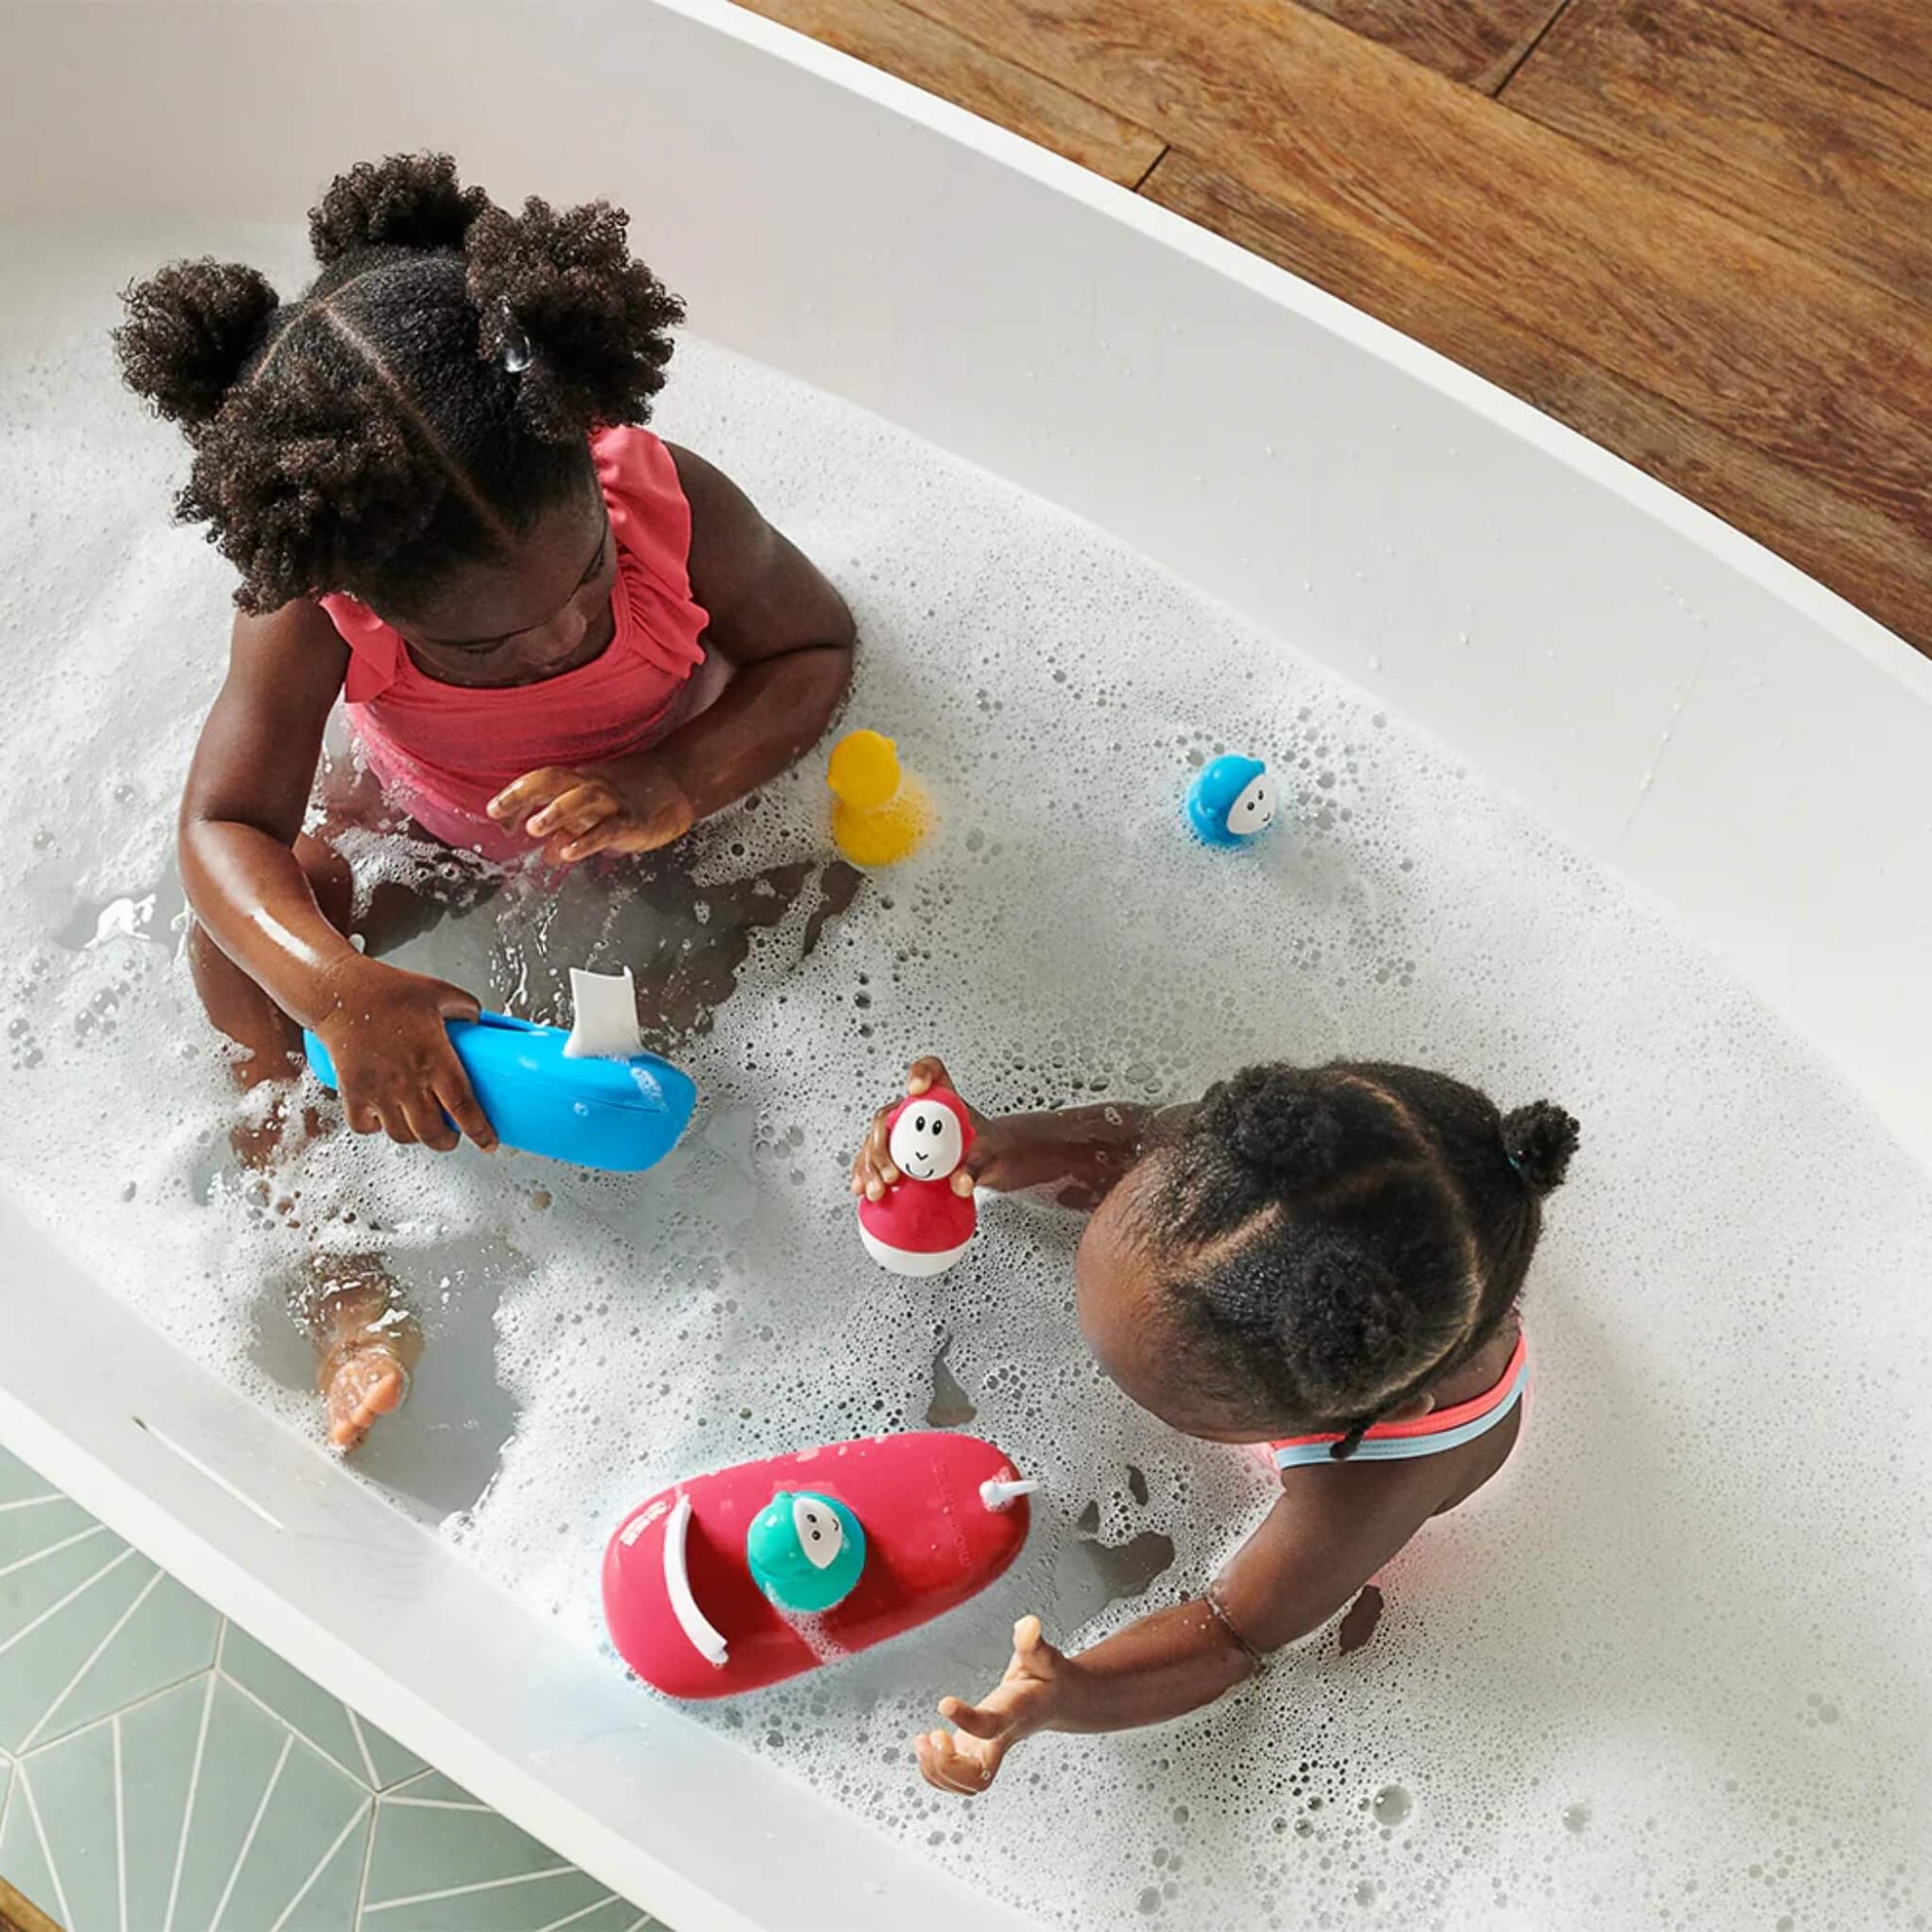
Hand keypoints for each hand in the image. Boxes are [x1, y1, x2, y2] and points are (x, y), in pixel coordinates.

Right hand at [312, 958, 495, 1151]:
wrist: (342, 992)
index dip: (479, 1131)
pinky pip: (365, 1126)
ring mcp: (379, 1089)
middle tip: (452, 1136)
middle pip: (432, 1132)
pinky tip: (384, 1117)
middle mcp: (408, 1080)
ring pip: (401, 1134)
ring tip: (421, 1126)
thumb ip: (466, 1009)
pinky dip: (376, 1128)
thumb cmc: (389, 991)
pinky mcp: (353, 1091)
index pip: (463, 1106)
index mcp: (435, 1058)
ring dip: (415, 1136)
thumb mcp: (440, 993)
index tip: (489, 1143)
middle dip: (446, 1142)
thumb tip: (480, 1023)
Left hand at [486, 762, 693, 866]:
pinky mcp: (634, 821)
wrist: (678, 784)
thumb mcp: (596, 813)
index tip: (493, 813)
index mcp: (579, 781)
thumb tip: (546, 852)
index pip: (541, 780)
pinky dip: (588, 839)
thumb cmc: (632, 798)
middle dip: (524, 793)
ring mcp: (614, 802)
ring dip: (556, 812)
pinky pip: (609, 828)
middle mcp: (593, 786)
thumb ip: (570, 830)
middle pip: (555, 780)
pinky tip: (570, 852)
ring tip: (533, 828)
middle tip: (498, 811)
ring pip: (583, 799)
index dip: (516, 794)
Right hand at [850, 1055, 991, 1201]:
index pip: (931, 1071)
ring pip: (875, 1140)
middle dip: (881, 1144)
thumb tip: (961, 1182)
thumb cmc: (989, 1150)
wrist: (988, 1164)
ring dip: (869, 1165)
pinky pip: (873, 1160)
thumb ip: (975, 1167)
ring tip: (878, 1189)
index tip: (916, 1090)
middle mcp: (919, 1112)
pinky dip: (866, 1175)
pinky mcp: (898, 1154)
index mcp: (944, 1099)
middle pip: (889, 1115)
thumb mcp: (988, 1157)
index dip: (920, 1073)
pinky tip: (864, 1189)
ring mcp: (905, 1132)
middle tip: (892, 1174)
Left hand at [915, 1615, 1066, 1795]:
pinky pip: (956, 1779)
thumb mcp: (1044, 1656)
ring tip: (924, 1741)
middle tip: (932, 1736)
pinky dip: (935, 1772)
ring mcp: (989, 1751)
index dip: (966, 1719)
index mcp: (1015, 1714)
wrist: (1060, 1701)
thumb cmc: (1049, 1679)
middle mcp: (1002, 1739)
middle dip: (948, 1765)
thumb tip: (1027, 1625)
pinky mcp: (978, 1753)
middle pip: (978, 1777)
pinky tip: (927, 1748)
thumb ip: (1033, 1643)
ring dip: (937, 1771)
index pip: (991, 1725)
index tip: (944, 1703)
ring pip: (964, 1784)